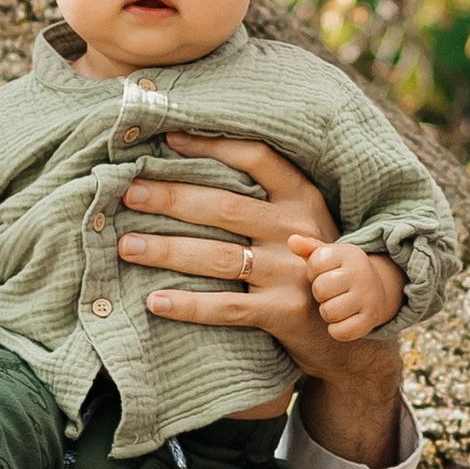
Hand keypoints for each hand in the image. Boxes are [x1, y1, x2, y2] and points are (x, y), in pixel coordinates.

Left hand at [116, 136, 350, 380]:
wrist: (342, 328)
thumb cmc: (303, 266)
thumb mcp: (297, 224)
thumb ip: (260, 200)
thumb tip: (188, 170)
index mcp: (301, 199)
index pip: (256, 158)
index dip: (212, 146)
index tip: (169, 140)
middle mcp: (296, 230)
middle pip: (224, 206)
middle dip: (171, 198)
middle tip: (129, 194)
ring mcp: (291, 272)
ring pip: (218, 256)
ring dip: (167, 250)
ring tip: (127, 245)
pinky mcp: (283, 312)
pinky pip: (226, 306)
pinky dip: (187, 305)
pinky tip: (153, 301)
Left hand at [304, 238, 403, 344]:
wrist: (376, 290)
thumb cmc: (341, 272)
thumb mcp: (329, 256)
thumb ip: (308, 248)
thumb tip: (292, 240)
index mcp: (349, 254)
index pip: (316, 263)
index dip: (313, 272)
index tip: (324, 273)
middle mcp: (361, 274)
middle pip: (320, 289)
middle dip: (320, 293)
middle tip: (330, 292)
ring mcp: (368, 298)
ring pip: (329, 312)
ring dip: (327, 312)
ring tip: (336, 305)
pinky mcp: (369, 320)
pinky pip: (340, 332)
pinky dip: (336, 330)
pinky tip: (342, 320)